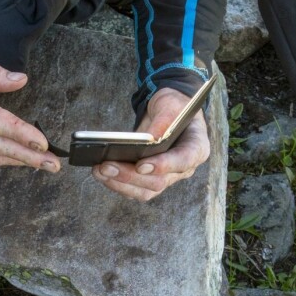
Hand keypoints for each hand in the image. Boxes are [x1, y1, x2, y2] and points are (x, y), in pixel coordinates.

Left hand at [92, 87, 209, 201]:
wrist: (168, 112)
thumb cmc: (174, 107)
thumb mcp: (171, 104)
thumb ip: (164, 121)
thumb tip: (150, 139)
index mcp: (197, 148)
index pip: (183, 161)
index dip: (163, 166)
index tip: (141, 165)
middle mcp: (183, 169)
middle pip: (159, 181)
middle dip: (130, 176)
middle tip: (106, 166)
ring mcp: (167, 177)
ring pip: (145, 191)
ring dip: (119, 183)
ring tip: (99, 170)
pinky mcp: (151, 180)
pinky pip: (134, 190)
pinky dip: (116, 184)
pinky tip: (100, 173)